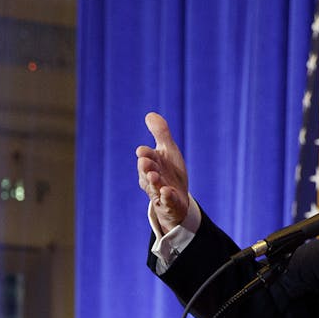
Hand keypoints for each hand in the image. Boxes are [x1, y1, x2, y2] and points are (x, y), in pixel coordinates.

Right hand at [136, 112, 190, 229]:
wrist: (176, 199)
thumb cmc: (169, 172)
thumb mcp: (168, 150)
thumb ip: (160, 133)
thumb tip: (150, 114)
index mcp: (151, 163)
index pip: (147, 157)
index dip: (145, 154)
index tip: (142, 151)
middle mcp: (152, 178)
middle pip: (147, 172)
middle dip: (146, 168)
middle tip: (145, 162)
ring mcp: (159, 191)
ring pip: (154, 186)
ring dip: (154, 182)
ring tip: (155, 177)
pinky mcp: (169, 203)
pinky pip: (166, 201)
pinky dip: (166, 196)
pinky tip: (167, 192)